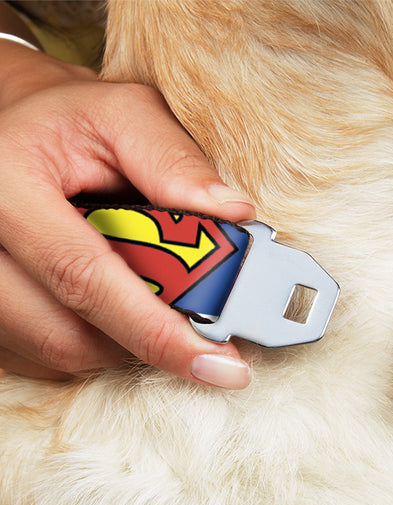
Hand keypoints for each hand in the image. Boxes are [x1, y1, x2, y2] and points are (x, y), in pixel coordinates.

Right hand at [0, 40, 254, 386]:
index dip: (156, 331)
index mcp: (6, 186)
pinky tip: (115, 309)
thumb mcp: (123, 115)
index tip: (219, 364)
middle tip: (204, 340)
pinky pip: (43, 357)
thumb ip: (175, 160)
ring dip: (123, 343)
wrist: (11, 130)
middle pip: (68, 334)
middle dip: (149, 343)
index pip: (85, 278)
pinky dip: (94, 343)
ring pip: (58, 353)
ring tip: (155, 306)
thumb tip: (234, 214)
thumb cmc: (70, 122)